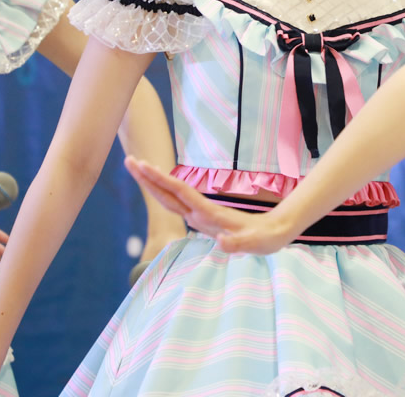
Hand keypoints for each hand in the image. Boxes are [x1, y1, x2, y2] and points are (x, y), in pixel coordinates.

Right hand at [124, 157, 297, 254]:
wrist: (275, 230)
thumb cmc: (265, 238)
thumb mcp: (254, 244)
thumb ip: (238, 244)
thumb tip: (222, 242)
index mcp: (208, 213)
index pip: (179, 193)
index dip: (160, 181)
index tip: (143, 166)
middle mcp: (201, 211)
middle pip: (169, 190)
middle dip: (149, 177)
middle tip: (129, 160)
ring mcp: (201, 214)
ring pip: (171, 196)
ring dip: (154, 183)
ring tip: (137, 168)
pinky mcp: (203, 219)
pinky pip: (178, 204)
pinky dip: (164, 194)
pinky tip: (156, 188)